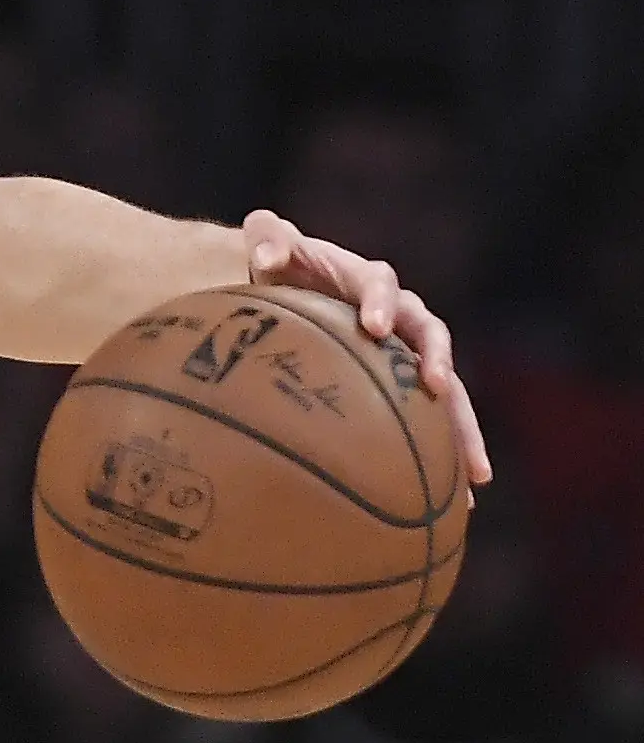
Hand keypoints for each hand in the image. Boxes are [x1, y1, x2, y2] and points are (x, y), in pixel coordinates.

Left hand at [242, 208, 490, 484]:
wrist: (291, 288)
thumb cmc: (278, 266)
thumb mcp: (268, 243)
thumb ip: (269, 238)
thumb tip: (269, 258)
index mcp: (366, 280)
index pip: (381, 285)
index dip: (382, 303)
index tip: (376, 328)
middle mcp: (400, 314)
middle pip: (431, 336)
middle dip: (438, 362)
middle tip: (438, 388)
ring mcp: (407, 352)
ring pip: (447, 388)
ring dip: (462, 427)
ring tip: (474, 473)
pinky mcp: (404, 384)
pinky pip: (431, 421)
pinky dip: (443, 456)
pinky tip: (454, 503)